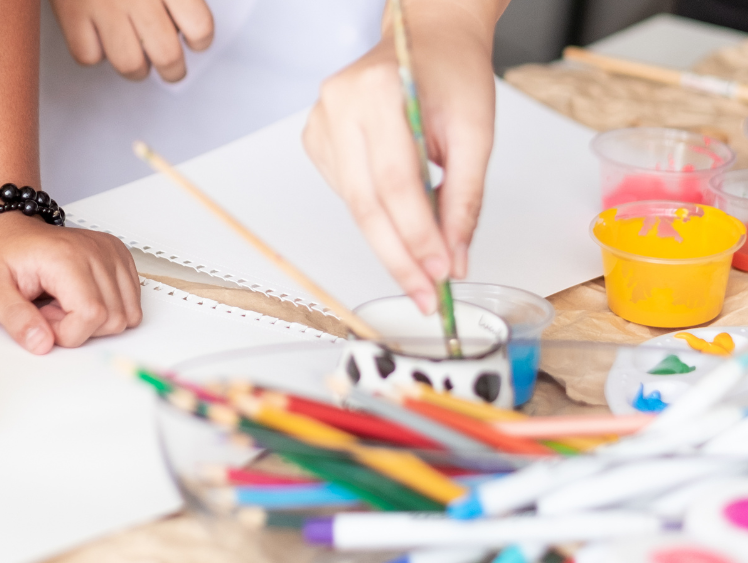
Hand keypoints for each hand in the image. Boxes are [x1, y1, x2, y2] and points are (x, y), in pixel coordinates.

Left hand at [0, 211, 142, 352]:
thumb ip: (15, 320)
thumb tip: (43, 344)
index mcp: (66, 257)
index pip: (92, 315)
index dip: (66, 332)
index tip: (40, 319)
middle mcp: (96, 251)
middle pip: (114, 319)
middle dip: (79, 328)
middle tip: (47, 309)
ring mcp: (110, 253)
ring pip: (127, 314)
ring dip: (94, 320)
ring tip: (61, 302)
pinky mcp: (117, 258)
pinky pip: (131, 303)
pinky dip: (107, 309)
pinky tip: (77, 297)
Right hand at [50, 0, 213, 81]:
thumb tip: (193, 9)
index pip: (199, 27)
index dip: (201, 40)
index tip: (196, 40)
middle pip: (166, 55)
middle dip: (173, 70)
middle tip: (172, 68)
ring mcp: (103, 7)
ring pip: (129, 64)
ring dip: (137, 69)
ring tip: (139, 63)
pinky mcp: (70, 13)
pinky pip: (88, 55)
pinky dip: (95, 54)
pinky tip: (100, 40)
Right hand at [302, 4, 497, 313]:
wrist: (428, 38)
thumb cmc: (452, 74)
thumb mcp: (475, 132)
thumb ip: (464, 198)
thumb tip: (452, 257)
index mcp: (379, 90)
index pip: (395, 182)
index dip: (417, 236)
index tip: (440, 273)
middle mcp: (339, 105)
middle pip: (366, 204)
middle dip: (399, 257)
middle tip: (425, 294)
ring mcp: (321, 123)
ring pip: (355, 206)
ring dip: (390, 243)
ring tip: (423, 267)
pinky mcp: (317, 140)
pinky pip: (348, 196)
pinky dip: (376, 219)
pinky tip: (399, 223)